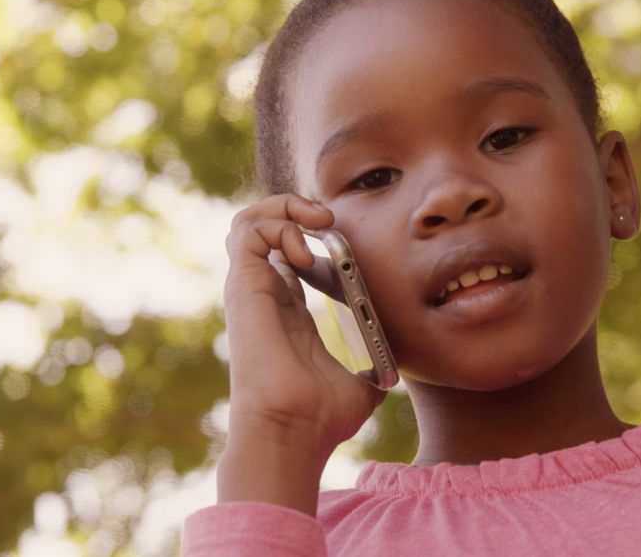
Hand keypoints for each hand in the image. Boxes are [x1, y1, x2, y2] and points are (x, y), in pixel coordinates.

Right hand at [220, 194, 385, 508]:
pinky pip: (247, 232)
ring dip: (285, 209)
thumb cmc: (323, 418)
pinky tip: (308, 250)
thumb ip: (376, 364)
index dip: (314, 234)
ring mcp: (251, 290)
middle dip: (297, 209)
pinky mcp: (244, 288)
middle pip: (263, 229)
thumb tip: (396, 367)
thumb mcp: (364, 383)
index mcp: (289, 312)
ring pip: (248, 222)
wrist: (296, 430)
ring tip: (317, 224)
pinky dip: (279, 225)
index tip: (344, 239)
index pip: (289, 255)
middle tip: (329, 222)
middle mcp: (264, 295)